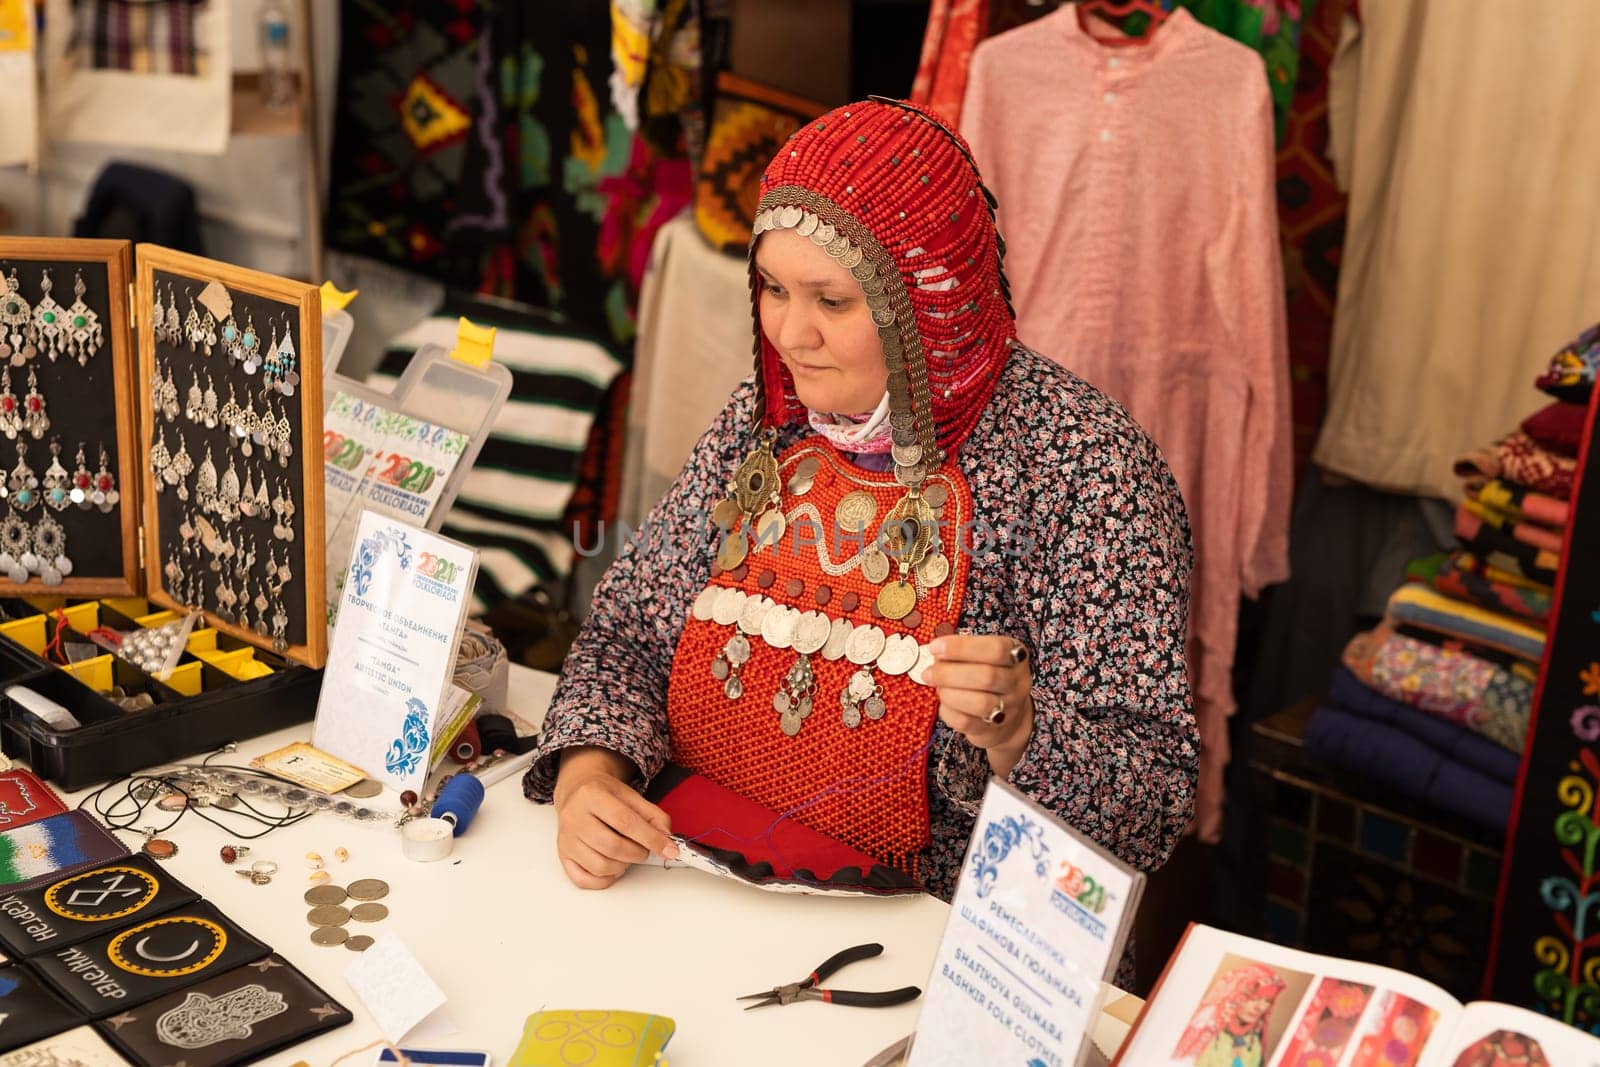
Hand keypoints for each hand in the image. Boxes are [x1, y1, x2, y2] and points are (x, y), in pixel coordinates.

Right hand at [553, 747, 678, 888]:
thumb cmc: (603, 795)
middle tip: (644, 849)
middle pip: (613, 847)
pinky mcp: (563, 856)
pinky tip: (613, 866)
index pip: (625, 822)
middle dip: (638, 853)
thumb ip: (653, 816)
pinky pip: (584, 880)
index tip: (669, 849)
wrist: (576, 793)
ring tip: (627, 854)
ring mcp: (566, 839)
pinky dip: (605, 879)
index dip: (651, 838)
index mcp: (592, 796)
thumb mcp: (631, 795)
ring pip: (601, 866)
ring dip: (623, 866)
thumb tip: (667, 838)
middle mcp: (574, 817)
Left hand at [926, 634, 1034, 776]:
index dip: (961, 648)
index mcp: (1016, 656)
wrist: (1009, 717)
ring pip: (979, 703)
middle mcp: (1017, 683)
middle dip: (949, 673)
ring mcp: (1009, 709)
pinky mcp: (993, 730)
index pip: (995, 649)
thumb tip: (934, 651)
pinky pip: (966, 722)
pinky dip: (948, 711)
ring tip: (939, 688)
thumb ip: (962, 652)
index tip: (934, 647)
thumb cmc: (989, 677)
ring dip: (949, 694)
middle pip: (987, 677)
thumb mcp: (984, 657)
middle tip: (929, 672)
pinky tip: (945, 704)